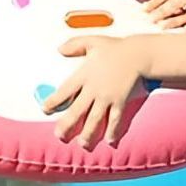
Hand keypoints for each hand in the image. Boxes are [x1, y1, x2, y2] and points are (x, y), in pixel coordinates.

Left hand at [42, 35, 147, 149]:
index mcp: (84, 75)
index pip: (64, 92)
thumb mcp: (93, 42)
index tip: (45, 110)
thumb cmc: (117, 48)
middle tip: (60, 136)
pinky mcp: (121, 102)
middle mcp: (93, 89)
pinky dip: (112, 131)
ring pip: (94, 120)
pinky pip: (115, 121)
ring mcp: (107, 98)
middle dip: (66, 126)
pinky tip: (109, 141)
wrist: (139, 54)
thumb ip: (74, 45)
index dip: (53, 102)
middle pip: (76, 112)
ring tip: (83, 144)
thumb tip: (59, 49)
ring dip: (88, 134)